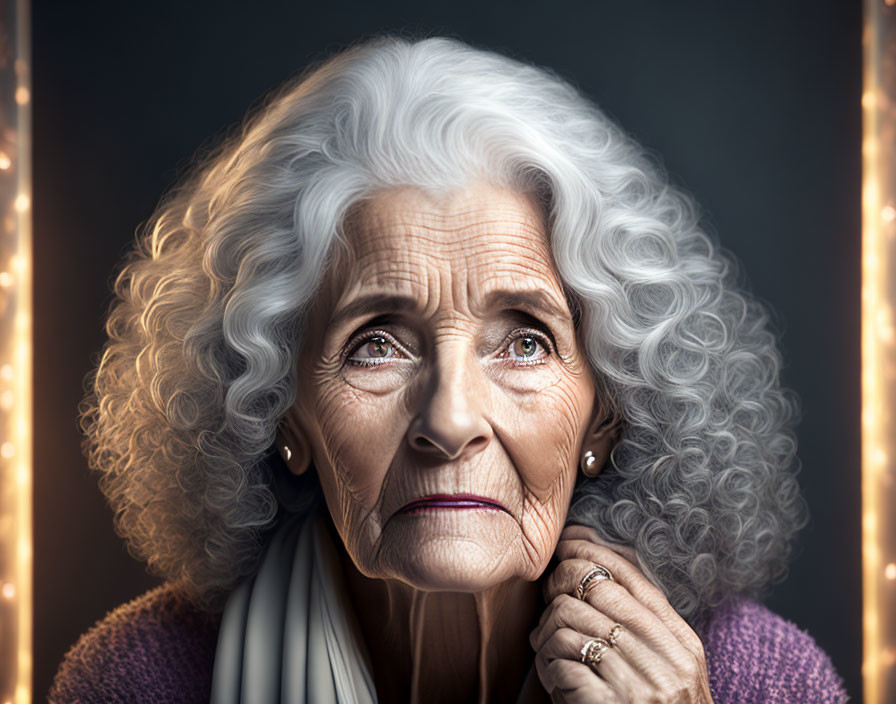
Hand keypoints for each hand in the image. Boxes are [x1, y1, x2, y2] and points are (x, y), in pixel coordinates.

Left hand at [529, 524, 713, 702]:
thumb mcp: (669, 672)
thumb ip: (644, 629)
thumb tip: (594, 569)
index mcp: (683, 645)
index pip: (634, 578)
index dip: (595, 552)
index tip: (568, 542)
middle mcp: (667, 661)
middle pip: (596, 589)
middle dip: (560, 587)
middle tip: (547, 603)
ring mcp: (640, 686)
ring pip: (570, 621)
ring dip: (548, 634)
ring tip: (548, 651)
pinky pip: (561, 662)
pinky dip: (548, 667)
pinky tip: (555, 678)